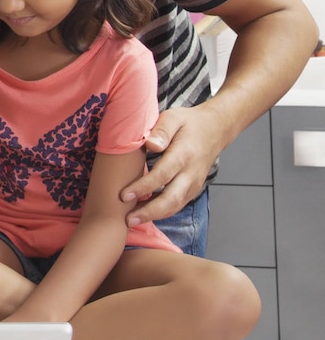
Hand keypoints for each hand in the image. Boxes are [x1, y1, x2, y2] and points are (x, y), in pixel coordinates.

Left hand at [121, 105, 228, 225]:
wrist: (215, 129)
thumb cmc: (188, 123)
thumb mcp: (173, 118)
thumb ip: (161, 130)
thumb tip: (151, 145)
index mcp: (184, 154)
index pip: (163, 175)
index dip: (143, 187)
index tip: (123, 195)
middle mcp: (191, 173)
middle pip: (172, 198)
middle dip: (149, 212)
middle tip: (127, 219)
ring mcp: (194, 183)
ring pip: (175, 206)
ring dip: (154, 216)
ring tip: (131, 221)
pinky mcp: (192, 189)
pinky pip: (177, 204)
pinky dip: (161, 212)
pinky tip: (143, 214)